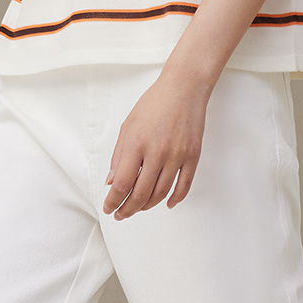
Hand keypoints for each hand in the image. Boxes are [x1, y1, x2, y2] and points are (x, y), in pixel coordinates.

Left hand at [102, 68, 210, 219]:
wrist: (183, 88)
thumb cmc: (154, 103)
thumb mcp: (128, 125)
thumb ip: (118, 154)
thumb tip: (111, 181)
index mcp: (136, 144)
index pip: (121, 184)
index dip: (113, 201)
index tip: (109, 208)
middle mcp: (156, 152)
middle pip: (141, 194)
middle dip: (128, 209)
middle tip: (122, 214)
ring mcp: (177, 156)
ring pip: (161, 193)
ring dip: (148, 206)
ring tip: (139, 207)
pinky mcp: (192, 156)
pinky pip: (184, 186)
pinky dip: (175, 199)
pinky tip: (166, 204)